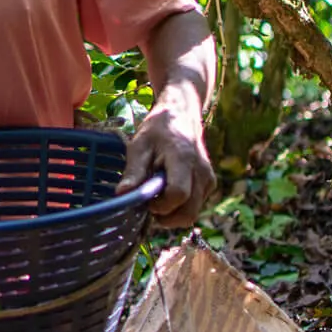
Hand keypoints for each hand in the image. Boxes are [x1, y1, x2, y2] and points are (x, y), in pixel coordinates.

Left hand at [118, 100, 216, 229]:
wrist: (182, 114)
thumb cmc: (157, 130)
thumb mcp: (139, 146)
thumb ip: (134, 172)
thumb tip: (122, 196)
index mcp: (183, 159)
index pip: (178, 194)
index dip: (160, 205)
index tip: (146, 200)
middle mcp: (202, 172)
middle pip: (188, 213)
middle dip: (166, 217)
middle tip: (149, 205)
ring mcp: (208, 179)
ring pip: (192, 213)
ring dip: (172, 214)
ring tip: (157, 197)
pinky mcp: (210, 184)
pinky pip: (195, 206)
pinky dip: (180, 207)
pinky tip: (167, 192)